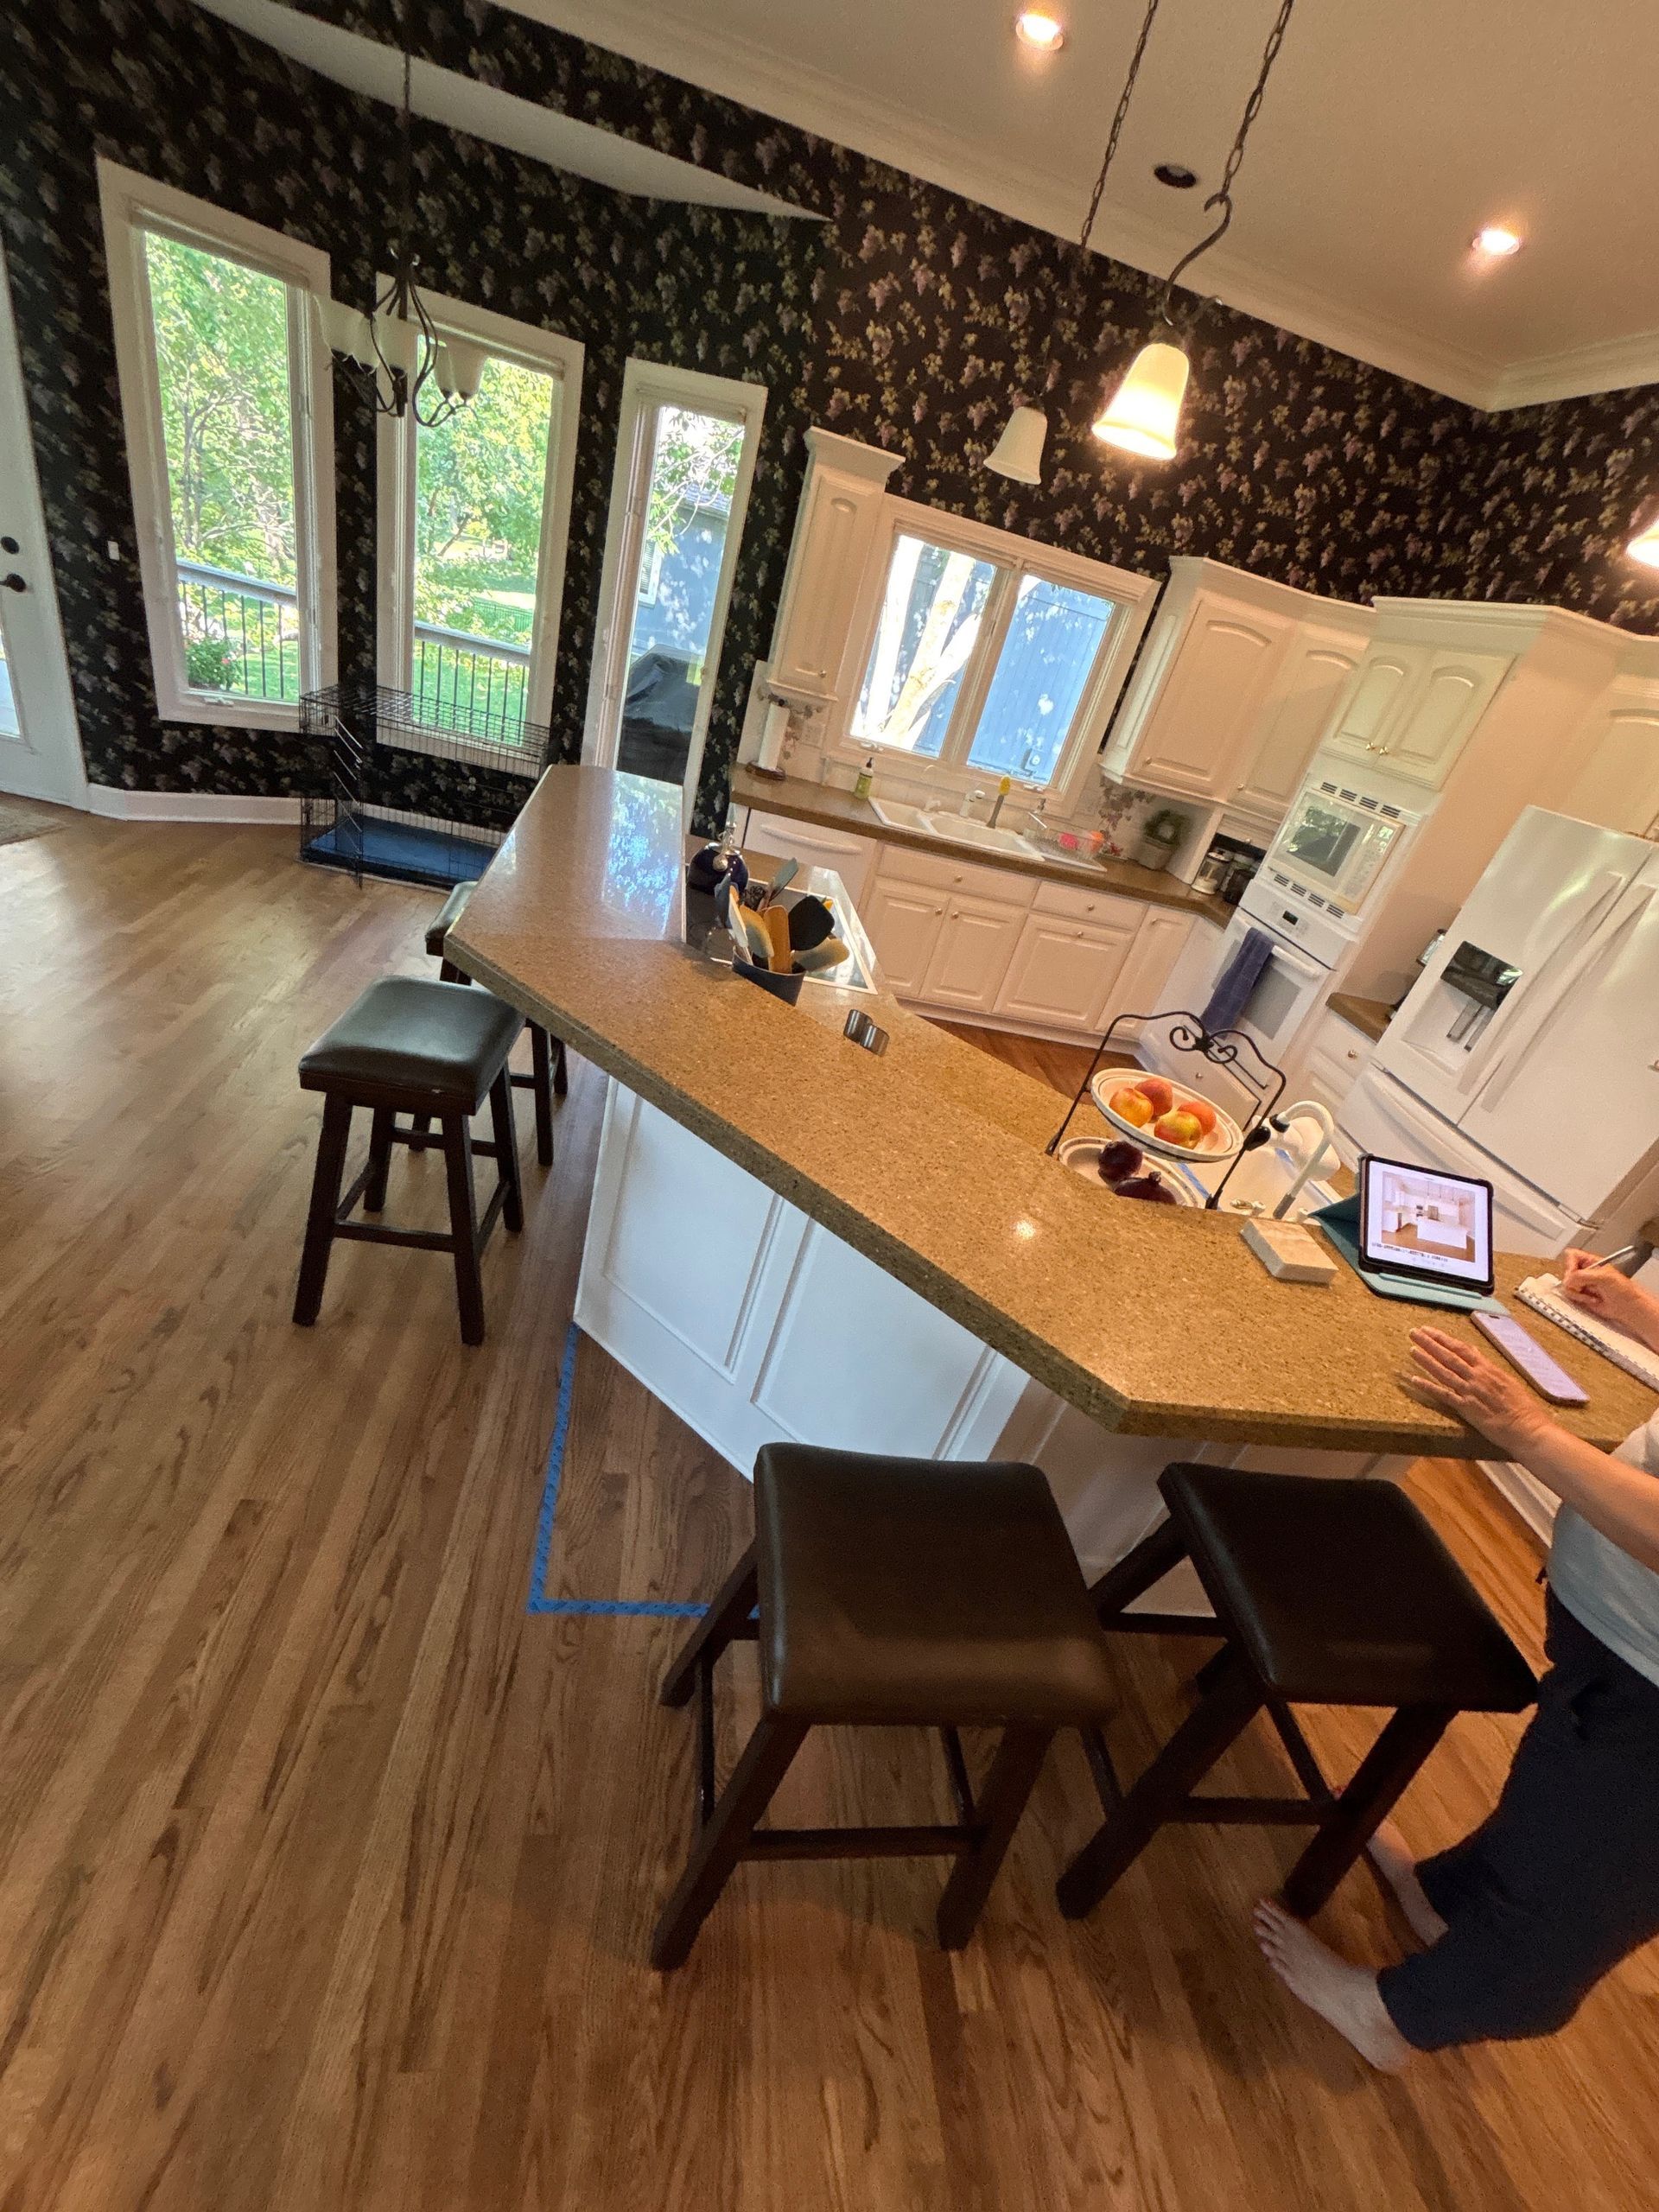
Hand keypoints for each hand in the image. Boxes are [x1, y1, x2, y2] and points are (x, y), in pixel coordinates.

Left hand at [1403, 1327, 1557, 1454]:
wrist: (1527, 1427)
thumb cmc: (1521, 1407)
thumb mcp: (1505, 1379)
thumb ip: (1487, 1366)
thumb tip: (1474, 1351)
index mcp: (1487, 1369)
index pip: (1461, 1349)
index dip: (1444, 1338)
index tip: (1429, 1330)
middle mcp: (1477, 1377)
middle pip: (1449, 1356)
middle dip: (1430, 1343)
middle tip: (1413, 1333)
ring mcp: (1470, 1392)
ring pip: (1444, 1372)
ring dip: (1426, 1360)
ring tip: (1412, 1349)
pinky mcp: (1467, 1408)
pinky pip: (1444, 1395)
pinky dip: (1428, 1387)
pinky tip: (1414, 1380)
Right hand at [1561, 1250, 1658, 1352]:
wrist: (1627, 1307)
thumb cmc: (1623, 1289)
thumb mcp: (1604, 1277)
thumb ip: (1583, 1276)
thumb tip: (1567, 1280)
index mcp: (1590, 1261)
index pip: (1571, 1256)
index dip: (1569, 1264)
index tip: (1573, 1274)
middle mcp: (1584, 1272)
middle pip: (1566, 1272)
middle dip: (1573, 1282)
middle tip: (1583, 1287)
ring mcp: (1581, 1284)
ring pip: (1566, 1286)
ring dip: (1578, 1293)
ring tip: (1591, 1296)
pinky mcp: (1580, 1296)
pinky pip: (1570, 1297)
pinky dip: (1580, 1300)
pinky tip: (1592, 1300)